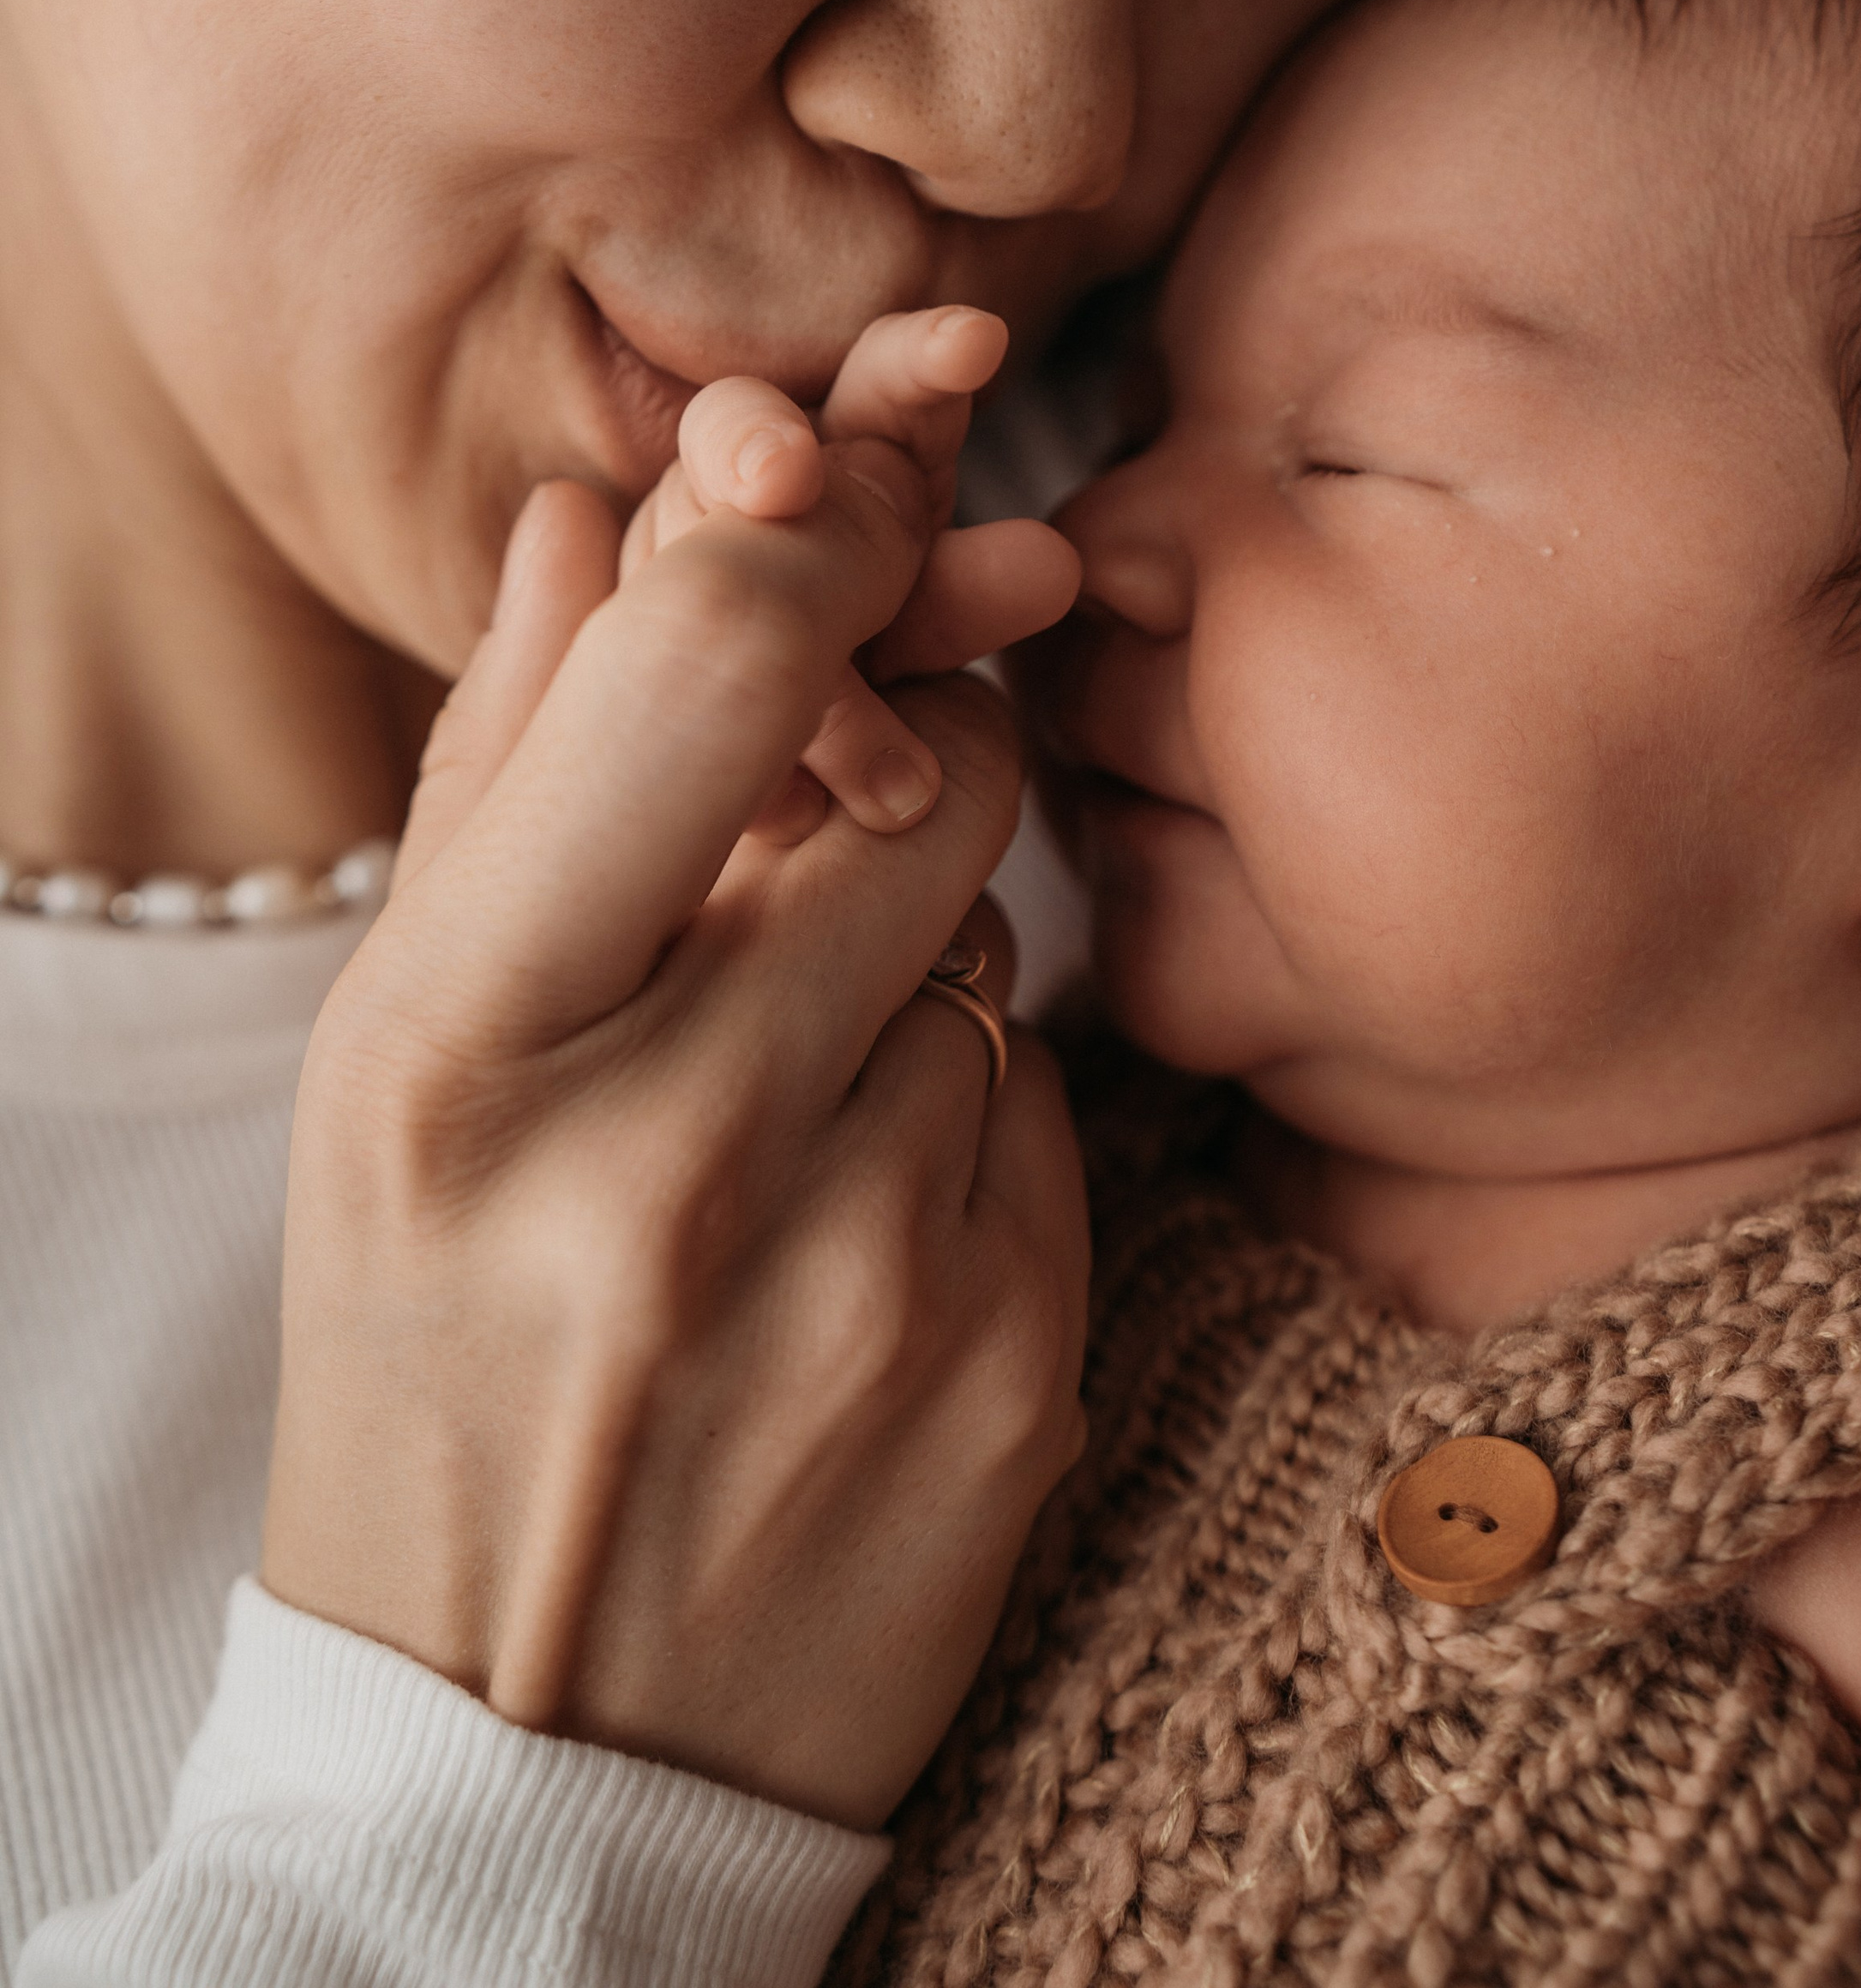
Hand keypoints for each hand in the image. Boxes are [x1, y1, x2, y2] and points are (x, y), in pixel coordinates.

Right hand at [263, 385, 1089, 1826]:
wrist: (525, 1765)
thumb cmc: (432, 1354)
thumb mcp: (393, 1067)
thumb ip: (500, 766)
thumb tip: (593, 512)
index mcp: (469, 1052)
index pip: (715, 668)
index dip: (816, 553)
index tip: (842, 530)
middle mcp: (676, 1157)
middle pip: (934, 783)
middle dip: (904, 770)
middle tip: (825, 842)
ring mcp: (871, 1279)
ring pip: (1000, 953)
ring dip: (917, 983)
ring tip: (783, 1120)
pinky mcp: (1020, 1374)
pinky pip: (1050, 1119)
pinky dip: (969, 1136)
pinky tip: (853, 1246)